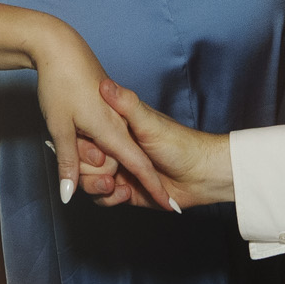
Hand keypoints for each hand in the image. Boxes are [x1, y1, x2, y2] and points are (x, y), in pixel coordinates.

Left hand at [27, 31, 176, 210]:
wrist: (59, 47)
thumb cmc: (61, 83)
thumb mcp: (61, 126)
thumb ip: (69, 162)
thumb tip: (69, 194)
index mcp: (114, 130)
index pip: (142, 168)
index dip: (157, 188)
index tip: (172, 204)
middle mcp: (120, 126)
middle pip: (122, 168)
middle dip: (106, 184)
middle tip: (89, 178)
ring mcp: (115, 119)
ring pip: (111, 158)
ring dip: (95, 169)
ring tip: (75, 155)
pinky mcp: (107, 113)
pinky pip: (106, 144)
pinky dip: (93, 153)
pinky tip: (79, 145)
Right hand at [83, 79, 233, 208]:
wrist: (202, 175)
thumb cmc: (180, 143)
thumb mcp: (150, 122)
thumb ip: (126, 105)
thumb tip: (104, 84)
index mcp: (116, 130)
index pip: (83, 138)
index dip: (82, 147)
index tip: (94, 152)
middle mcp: (114, 151)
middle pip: (82, 163)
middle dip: (89, 171)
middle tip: (109, 171)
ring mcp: (119, 172)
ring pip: (89, 183)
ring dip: (98, 187)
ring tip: (113, 185)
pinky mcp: (125, 192)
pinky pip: (104, 199)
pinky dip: (110, 199)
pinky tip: (125, 193)